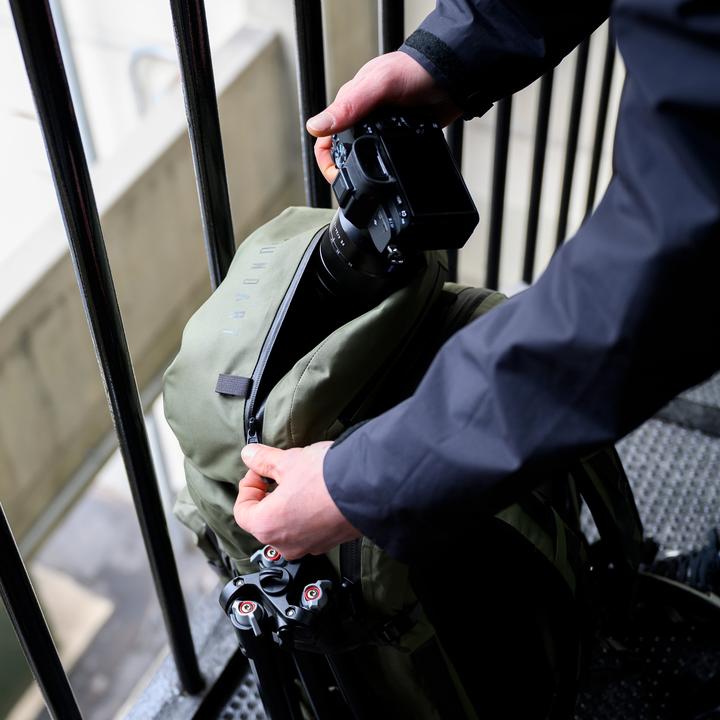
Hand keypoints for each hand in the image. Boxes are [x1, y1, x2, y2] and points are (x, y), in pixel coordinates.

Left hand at [234, 442, 361, 559]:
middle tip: (277, 473)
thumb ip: (264, 460)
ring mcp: (309, 546)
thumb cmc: (326, 479)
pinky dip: (306, 514)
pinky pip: (309, 530)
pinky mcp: (329, 542)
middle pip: (263, 521)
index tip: (259, 470)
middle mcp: (285, 543)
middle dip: (267, 496)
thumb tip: (250, 455)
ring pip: (287, 527)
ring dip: (287, 506)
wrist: (369, 488)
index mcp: (267, 525)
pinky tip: (317, 494)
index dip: (248, 485)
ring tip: (299, 482)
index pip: (242, 510)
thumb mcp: (288, 461)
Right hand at [306, 51, 459, 182]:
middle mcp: (362, 117)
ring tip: (368, 185)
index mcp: (350, 103)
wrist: (451, 75)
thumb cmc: (414, 70)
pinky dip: (384, 167)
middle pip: (343, 150)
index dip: (326, 159)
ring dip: (363, 171)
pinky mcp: (399, 136)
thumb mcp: (377, 86)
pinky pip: (385, 157)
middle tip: (353, 186)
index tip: (335, 176)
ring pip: (363, 156)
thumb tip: (316, 126)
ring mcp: (381, 128)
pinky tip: (389, 173)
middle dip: (344, 170)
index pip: (325, 136)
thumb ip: (349, 107)